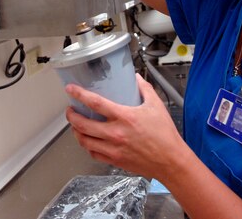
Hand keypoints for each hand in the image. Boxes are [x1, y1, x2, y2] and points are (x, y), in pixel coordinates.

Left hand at [65, 74, 186, 179]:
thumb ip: (144, 89)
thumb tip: (136, 79)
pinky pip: (93, 154)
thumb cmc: (165, 135)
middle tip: (70, 110)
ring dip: (76, 131)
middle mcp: (115, 134)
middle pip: (83, 124)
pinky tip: (89, 140)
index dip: (79, 94)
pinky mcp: (115, 161)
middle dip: (72, 116)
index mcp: (124, 117)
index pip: (95, 103)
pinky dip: (88, 146)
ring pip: (84, 141)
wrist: (171, 161)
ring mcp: (113, 149)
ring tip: (76, 125)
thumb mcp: (156, 106)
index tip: (71, 89)